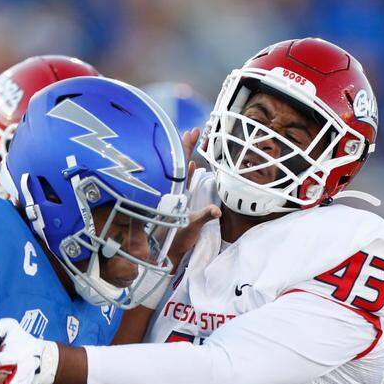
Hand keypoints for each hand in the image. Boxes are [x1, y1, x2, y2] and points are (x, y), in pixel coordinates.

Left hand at [166, 128, 220, 270]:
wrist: (167, 253)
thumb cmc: (177, 240)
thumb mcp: (191, 227)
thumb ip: (203, 217)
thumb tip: (216, 211)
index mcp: (177, 192)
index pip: (181, 164)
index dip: (186, 147)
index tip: (192, 132)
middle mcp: (175, 191)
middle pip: (180, 163)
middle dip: (186, 146)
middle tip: (194, 130)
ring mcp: (176, 196)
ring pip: (180, 170)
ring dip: (185, 155)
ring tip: (191, 139)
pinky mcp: (179, 203)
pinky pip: (183, 183)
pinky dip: (187, 172)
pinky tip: (191, 165)